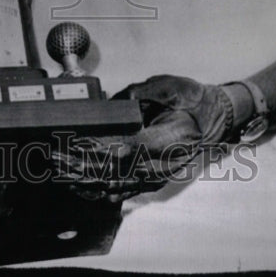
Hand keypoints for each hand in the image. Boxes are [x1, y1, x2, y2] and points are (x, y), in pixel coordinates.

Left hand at [51, 76, 234, 195]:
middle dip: (82, 165)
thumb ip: (136, 94)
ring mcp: (161, 175)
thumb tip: (108, 104)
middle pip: (117, 170)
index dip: (100, 150)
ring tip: (60, 172)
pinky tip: (81, 187)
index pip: (130, 149)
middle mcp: (165, 163)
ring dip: (86, 179)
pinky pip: (126, 190)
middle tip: (56, 156)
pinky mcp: (155, 178)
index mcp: (170, 138)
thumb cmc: (194, 99)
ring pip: (118, 184)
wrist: (220, 117)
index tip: (75, 145)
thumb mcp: (167, 86)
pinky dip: (100, 189)